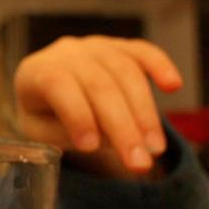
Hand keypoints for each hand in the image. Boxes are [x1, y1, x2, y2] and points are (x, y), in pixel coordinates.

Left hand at [13, 36, 181, 175]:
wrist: (48, 93)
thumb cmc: (44, 117)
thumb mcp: (41, 133)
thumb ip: (66, 132)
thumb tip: (106, 139)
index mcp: (36, 72)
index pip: (57, 85)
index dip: (76, 114)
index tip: (90, 148)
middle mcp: (66, 52)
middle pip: (99, 84)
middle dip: (122, 127)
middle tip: (139, 162)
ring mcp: (95, 46)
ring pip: (125, 72)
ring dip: (145, 112)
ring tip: (155, 148)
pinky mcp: (121, 47)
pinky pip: (143, 51)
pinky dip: (159, 65)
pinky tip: (173, 86)